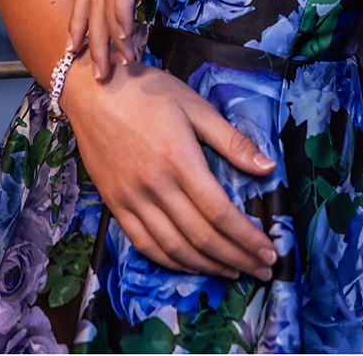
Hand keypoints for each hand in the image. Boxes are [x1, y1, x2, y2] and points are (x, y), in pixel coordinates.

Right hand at [61, 52, 277, 278]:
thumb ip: (232, 141)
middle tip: (261, 270)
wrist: (93, 91)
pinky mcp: (114, 204)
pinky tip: (189, 264)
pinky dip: (170, 261)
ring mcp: (131, 198)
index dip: (247, 238)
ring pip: (173, 247)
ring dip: (206, 266)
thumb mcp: (195, 106)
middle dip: (236, 257)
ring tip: (232, 271)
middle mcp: (155, 185)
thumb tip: (268, 168)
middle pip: (201, 236)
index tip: (269, 252)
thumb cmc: (148, 91)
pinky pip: (144, 244)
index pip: (220, 212)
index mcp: (180, 159)